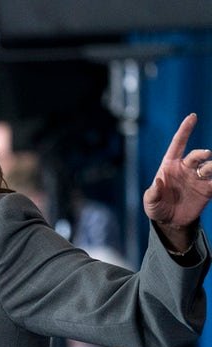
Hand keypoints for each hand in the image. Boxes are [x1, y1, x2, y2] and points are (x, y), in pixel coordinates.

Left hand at [144, 113, 211, 250]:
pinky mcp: (207, 189)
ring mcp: (198, 178)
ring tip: (208, 172)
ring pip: (210, 166)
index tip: (192, 116)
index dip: (185, 130)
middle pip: (197, 155)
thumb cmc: (156, 207)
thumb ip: (152, 192)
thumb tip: (158, 181)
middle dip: (202, 153)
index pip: (178, 144)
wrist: (169, 221)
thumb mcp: (149, 201)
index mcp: (170, 165)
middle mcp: (186, 168)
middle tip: (205, 155)